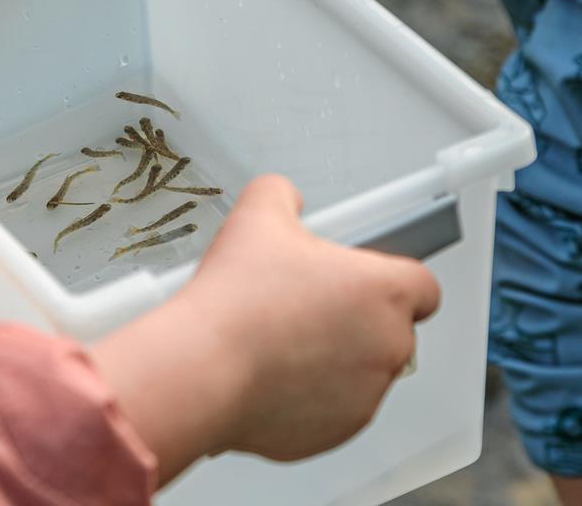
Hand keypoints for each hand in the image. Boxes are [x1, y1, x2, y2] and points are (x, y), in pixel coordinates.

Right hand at [90, 175, 439, 483]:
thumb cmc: (237, 299)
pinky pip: (331, 409)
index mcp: (383, 291)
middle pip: (388, 329)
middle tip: (299, 306)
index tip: (357, 279)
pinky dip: (307, 396)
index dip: (389, 280)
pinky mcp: (337, 432)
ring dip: (329, 359)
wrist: (205, 368)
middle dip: (350, 320)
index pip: (423, 286)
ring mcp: (366, 395)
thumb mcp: (256, 215)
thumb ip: (280, 194)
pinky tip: (267, 373)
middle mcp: (388, 346)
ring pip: (359, 372)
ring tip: (275, 340)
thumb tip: (283, 197)